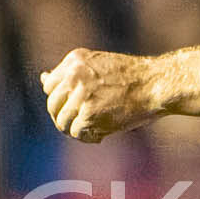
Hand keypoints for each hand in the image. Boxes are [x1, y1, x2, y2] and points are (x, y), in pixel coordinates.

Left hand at [40, 49, 161, 142]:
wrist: (157, 83)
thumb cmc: (133, 77)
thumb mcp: (98, 65)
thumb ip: (71, 73)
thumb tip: (42, 78)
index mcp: (74, 60)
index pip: (50, 87)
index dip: (62, 101)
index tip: (76, 108)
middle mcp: (73, 75)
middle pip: (52, 105)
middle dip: (65, 118)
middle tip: (83, 124)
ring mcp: (80, 95)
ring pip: (62, 122)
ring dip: (76, 130)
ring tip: (94, 130)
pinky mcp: (89, 114)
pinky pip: (77, 133)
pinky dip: (88, 138)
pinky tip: (101, 135)